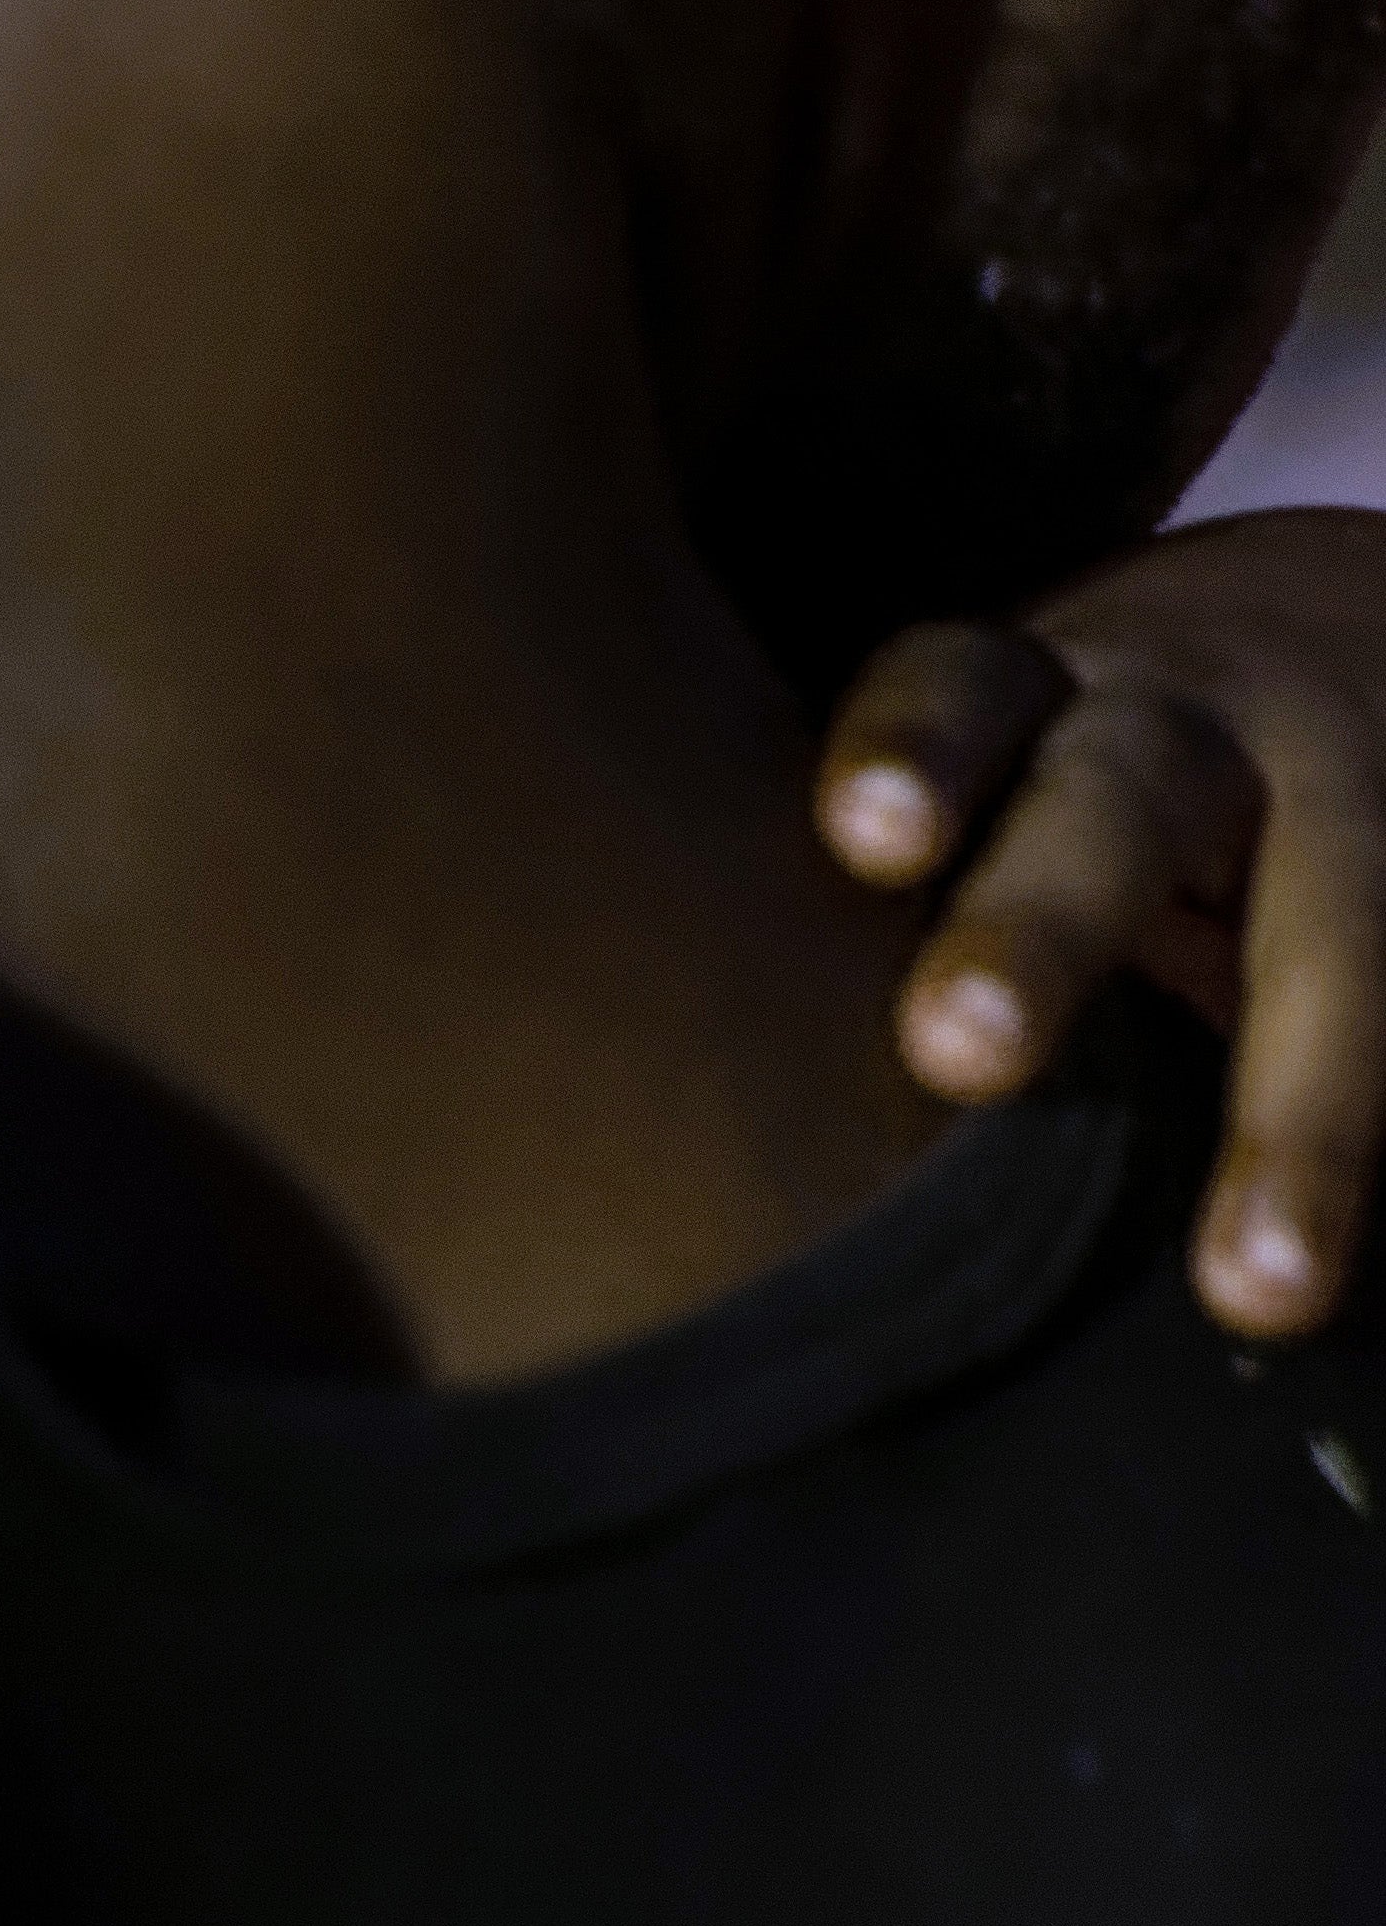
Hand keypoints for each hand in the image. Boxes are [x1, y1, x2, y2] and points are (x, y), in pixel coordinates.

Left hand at [815, 507, 1385, 1339]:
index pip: (953, 686)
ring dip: (1299, 1119)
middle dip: (1041, 929)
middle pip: (1111, 813)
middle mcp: (1183, 732)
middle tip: (955, 1054)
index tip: (860, 837)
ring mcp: (1335, 810)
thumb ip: (871, 863)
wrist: (1348, 636)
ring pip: (1334, 942)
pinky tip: (1357, 1268)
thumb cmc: (1068, 757)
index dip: (911, 752)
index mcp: (1033, 687)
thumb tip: (616, 1053)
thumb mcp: (990, 747)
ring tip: (1256, 1288)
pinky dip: (1378, 1120)